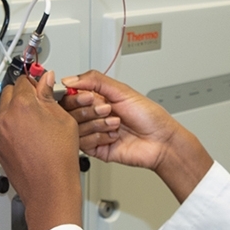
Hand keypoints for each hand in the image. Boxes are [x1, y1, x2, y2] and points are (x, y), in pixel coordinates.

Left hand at [0, 70, 82, 229]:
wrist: (49, 188)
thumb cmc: (58, 159)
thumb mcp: (63, 119)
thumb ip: (49, 96)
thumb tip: (46, 81)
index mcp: (22, 105)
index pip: (23, 80)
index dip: (34, 82)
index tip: (40, 86)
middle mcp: (6, 117)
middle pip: (9, 92)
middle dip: (23, 94)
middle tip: (39, 103)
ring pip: (4, 110)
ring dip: (16, 110)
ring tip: (35, 122)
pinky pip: (2, 127)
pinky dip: (12, 126)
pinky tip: (28, 136)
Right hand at [61, 70, 212, 202]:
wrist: (160, 140)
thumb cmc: (148, 116)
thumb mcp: (122, 90)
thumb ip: (94, 80)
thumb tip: (69, 79)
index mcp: (97, 99)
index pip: (70, 96)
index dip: (74, 97)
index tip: (88, 97)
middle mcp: (93, 115)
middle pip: (69, 113)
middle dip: (89, 110)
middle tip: (107, 109)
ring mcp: (94, 133)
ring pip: (76, 128)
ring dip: (98, 124)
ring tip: (116, 123)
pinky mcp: (96, 149)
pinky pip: (84, 144)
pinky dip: (99, 137)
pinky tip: (113, 136)